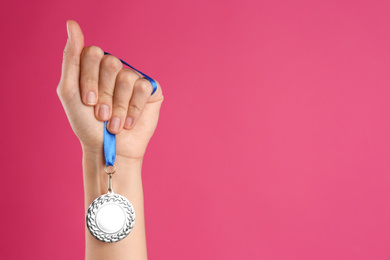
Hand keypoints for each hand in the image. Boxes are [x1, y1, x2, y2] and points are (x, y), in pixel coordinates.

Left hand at [57, 20, 163, 159]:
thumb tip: (72, 24)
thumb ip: (70, 58)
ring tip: (115, 125)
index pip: (92, 53)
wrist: (110, 150)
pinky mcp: (150, 89)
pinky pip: (144, 86)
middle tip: (102, 115)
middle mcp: (115, 69)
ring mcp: (134, 78)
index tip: (88, 101)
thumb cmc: (87, 125)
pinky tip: (129, 122)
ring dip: (119, 106)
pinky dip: (134, 109)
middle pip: (111, 63)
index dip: (90, 79)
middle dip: (105, 94)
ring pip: (127, 77)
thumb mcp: (70, 92)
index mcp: (94, 66)